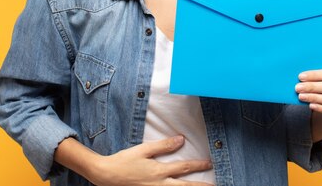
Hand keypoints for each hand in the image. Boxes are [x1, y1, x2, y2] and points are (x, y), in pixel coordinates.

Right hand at [89, 135, 213, 185]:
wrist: (106, 176)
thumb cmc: (124, 161)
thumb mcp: (144, 150)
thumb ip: (163, 146)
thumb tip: (181, 140)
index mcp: (159, 172)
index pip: (184, 168)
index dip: (198, 165)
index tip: (209, 163)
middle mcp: (159, 185)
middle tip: (214, 185)